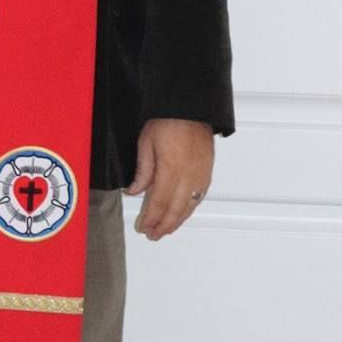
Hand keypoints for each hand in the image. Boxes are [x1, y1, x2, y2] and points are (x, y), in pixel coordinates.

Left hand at [124, 118, 213, 239]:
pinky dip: (190, 209)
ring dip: (177, 221)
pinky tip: (183, 213)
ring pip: (190, 206)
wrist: (190, 107)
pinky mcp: (207, 171)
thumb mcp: (146, 141)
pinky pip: (200, 197)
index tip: (144, 228)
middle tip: (153, 235)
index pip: (160, 202)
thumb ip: (143, 170)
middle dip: (164, 225)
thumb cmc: (167, 119)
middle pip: (176, 209)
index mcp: (170, 168)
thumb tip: (135, 191)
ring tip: (166, 230)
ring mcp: (200, 174)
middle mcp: (188, 175)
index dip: (152, 218)